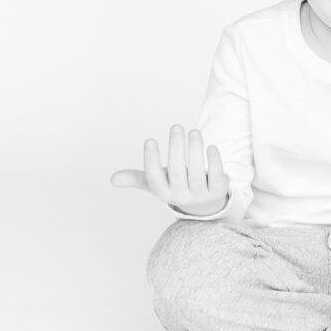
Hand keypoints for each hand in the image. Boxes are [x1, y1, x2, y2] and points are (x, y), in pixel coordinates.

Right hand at [111, 124, 230, 215]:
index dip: (151, 160)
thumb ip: (138, 178)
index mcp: (164, 192)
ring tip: (194, 131)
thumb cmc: (177, 185)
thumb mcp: (158, 183)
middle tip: (176, 127)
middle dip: (176, 148)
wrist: (205, 204)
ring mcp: (201, 196)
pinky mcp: (218, 191)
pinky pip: (217, 178)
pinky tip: (211, 147)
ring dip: (195, 150)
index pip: (154, 178)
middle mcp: (181, 196)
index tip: (150, 140)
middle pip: (177, 172)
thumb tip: (112, 179)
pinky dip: (214, 162)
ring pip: (198, 173)